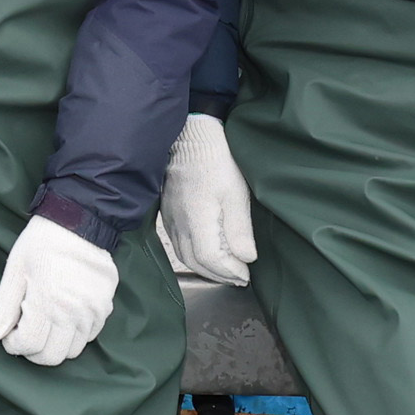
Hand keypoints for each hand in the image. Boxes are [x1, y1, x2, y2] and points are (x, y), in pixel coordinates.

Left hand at [0, 217, 121, 367]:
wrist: (79, 222)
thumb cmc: (42, 243)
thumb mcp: (15, 269)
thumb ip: (4, 305)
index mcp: (47, 303)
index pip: (29, 346)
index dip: (13, 345)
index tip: (10, 334)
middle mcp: (73, 313)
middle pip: (52, 357)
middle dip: (34, 351)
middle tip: (27, 334)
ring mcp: (93, 312)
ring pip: (74, 350)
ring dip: (56, 345)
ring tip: (46, 326)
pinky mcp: (106, 307)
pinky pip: (91, 336)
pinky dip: (76, 335)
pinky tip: (65, 317)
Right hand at [157, 114, 254, 285]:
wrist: (191, 136)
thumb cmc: (216, 160)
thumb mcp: (236, 192)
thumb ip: (239, 228)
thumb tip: (246, 258)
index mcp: (197, 218)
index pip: (210, 259)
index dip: (229, 272)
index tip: (246, 275)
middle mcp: (179, 222)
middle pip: (195, 262)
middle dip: (218, 275)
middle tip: (239, 278)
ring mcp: (171, 218)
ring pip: (184, 255)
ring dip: (205, 267)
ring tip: (226, 270)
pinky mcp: (168, 212)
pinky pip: (178, 243)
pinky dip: (193, 255)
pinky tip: (207, 252)